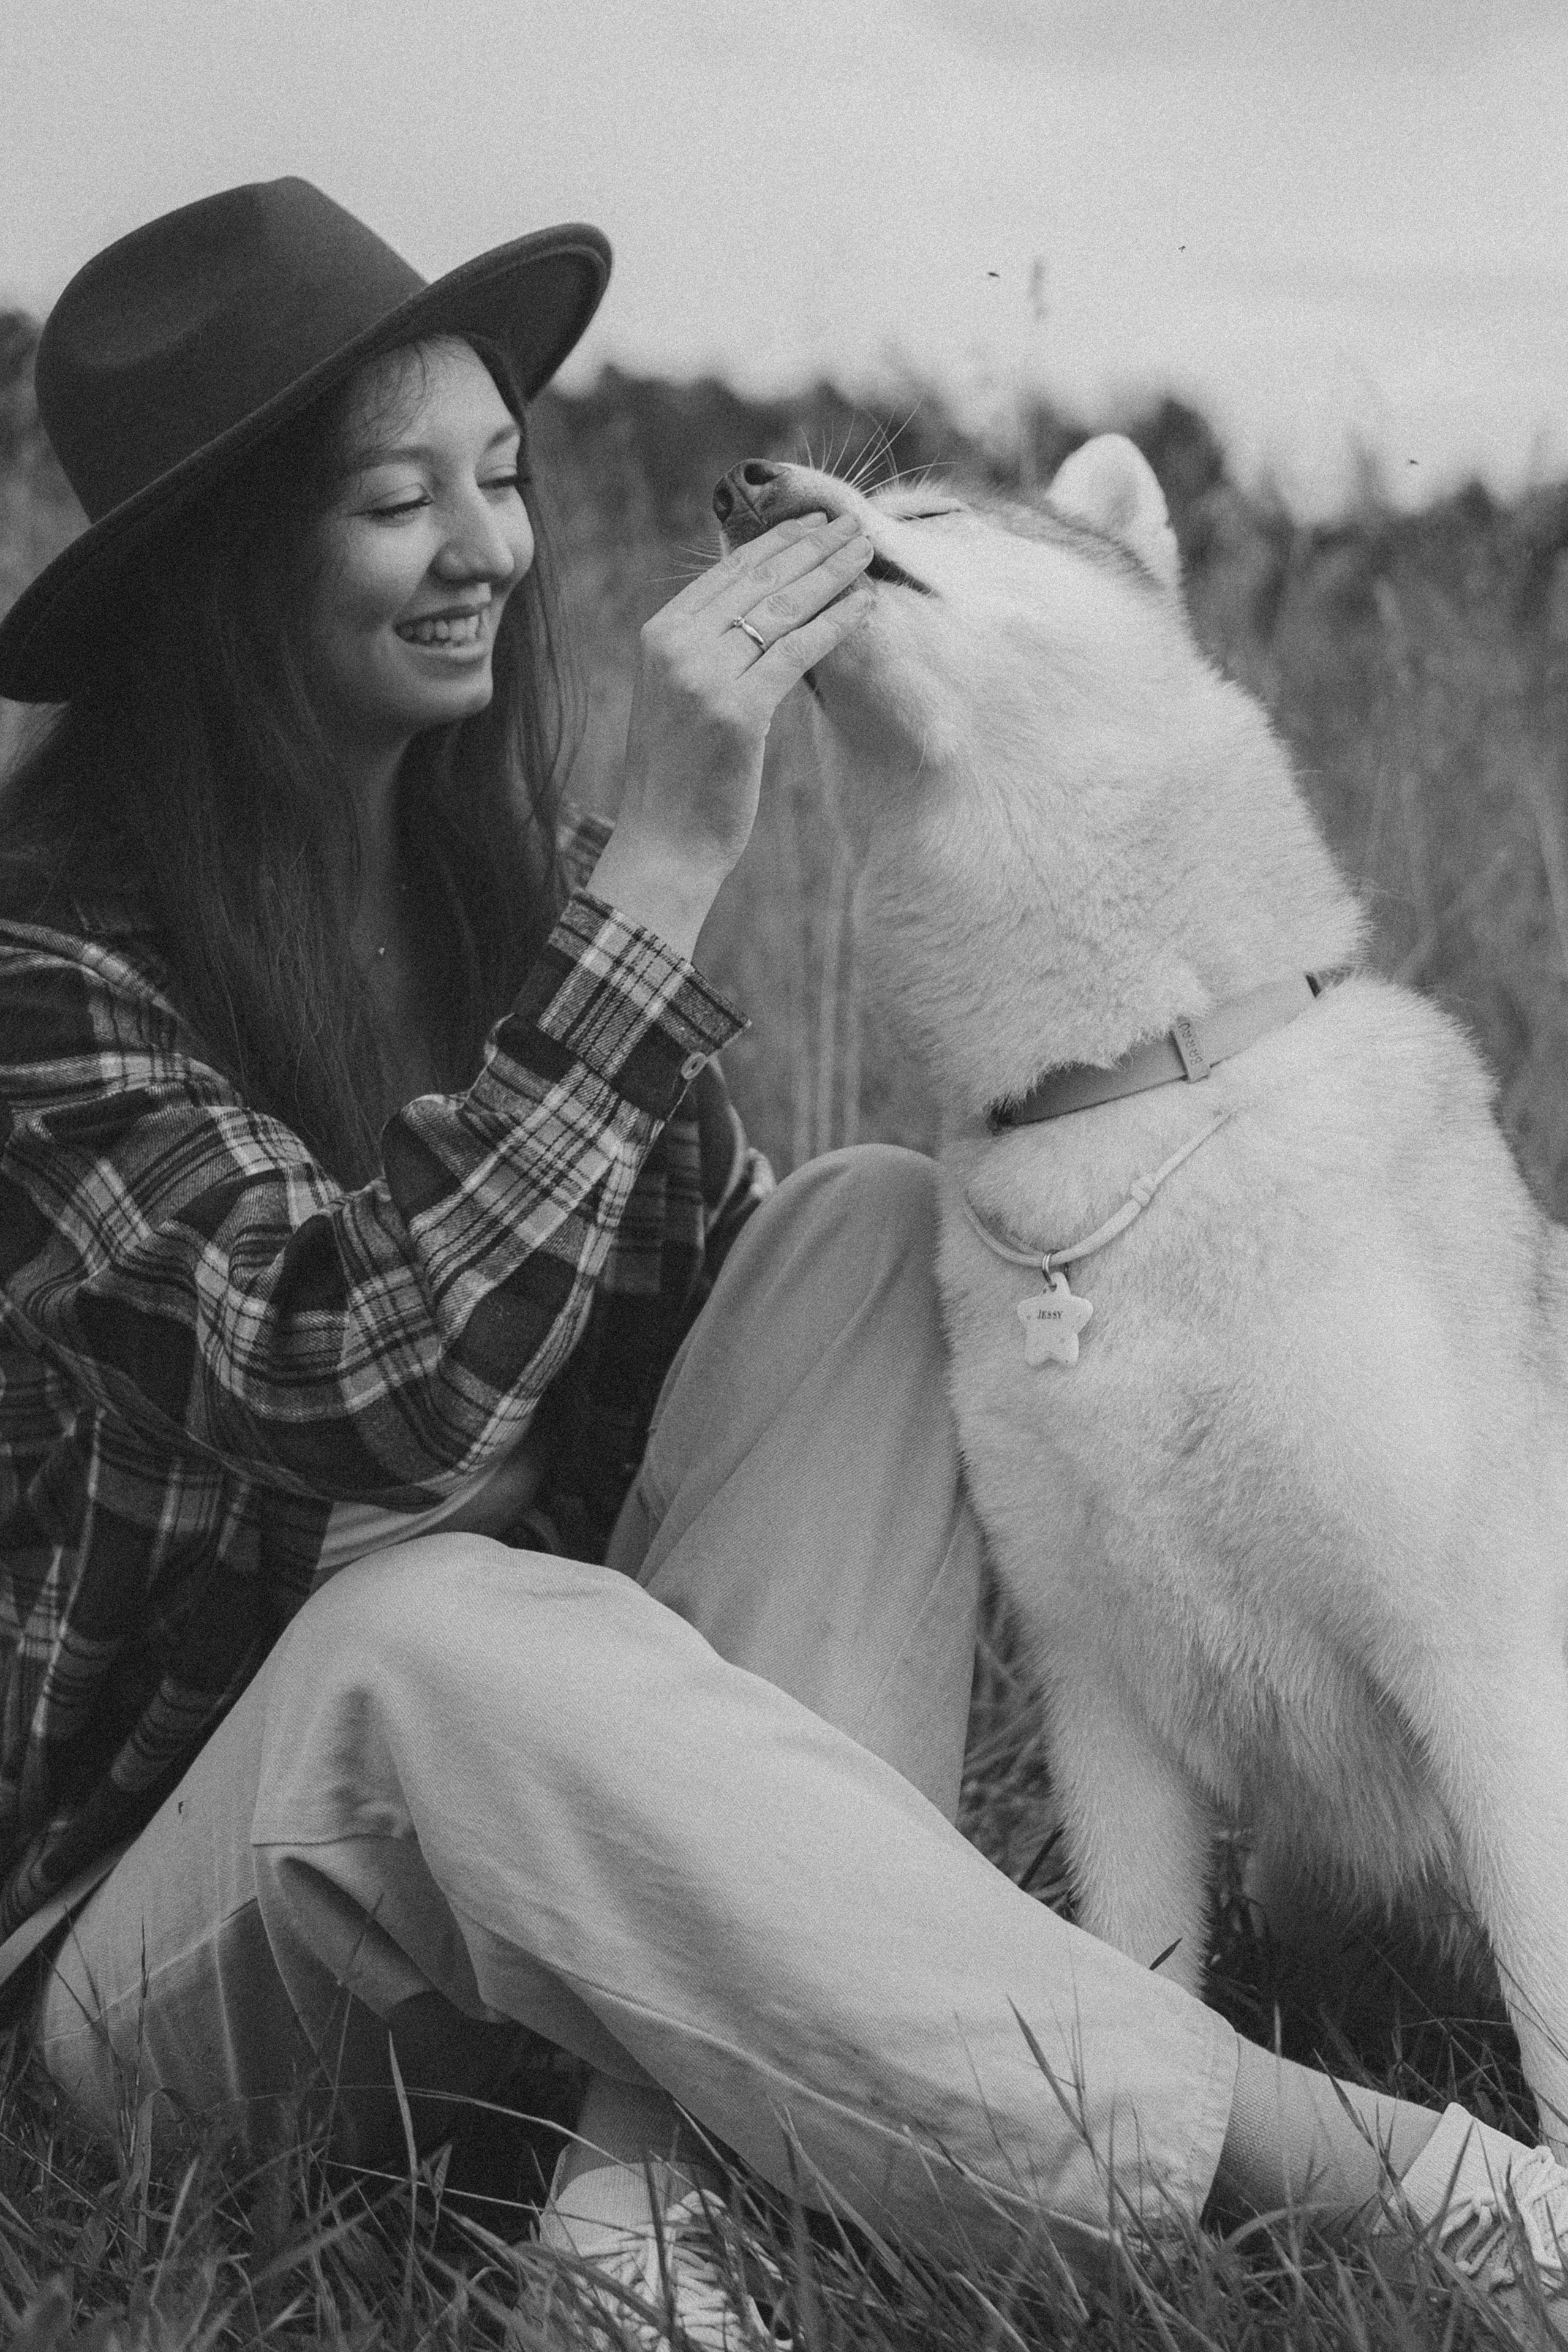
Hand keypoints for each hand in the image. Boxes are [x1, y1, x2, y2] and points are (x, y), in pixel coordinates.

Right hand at [590, 511, 874, 957]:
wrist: (663, 840)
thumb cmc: (679, 775)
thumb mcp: (679, 695)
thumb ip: (706, 647)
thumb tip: (755, 605)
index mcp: (659, 634)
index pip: (727, 571)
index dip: (778, 541)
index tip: (816, 521)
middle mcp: (676, 644)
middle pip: (757, 580)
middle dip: (811, 546)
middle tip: (853, 524)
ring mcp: (703, 676)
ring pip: (780, 609)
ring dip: (830, 574)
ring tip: (866, 551)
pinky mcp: (737, 710)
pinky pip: (796, 652)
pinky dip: (834, 624)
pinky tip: (865, 604)